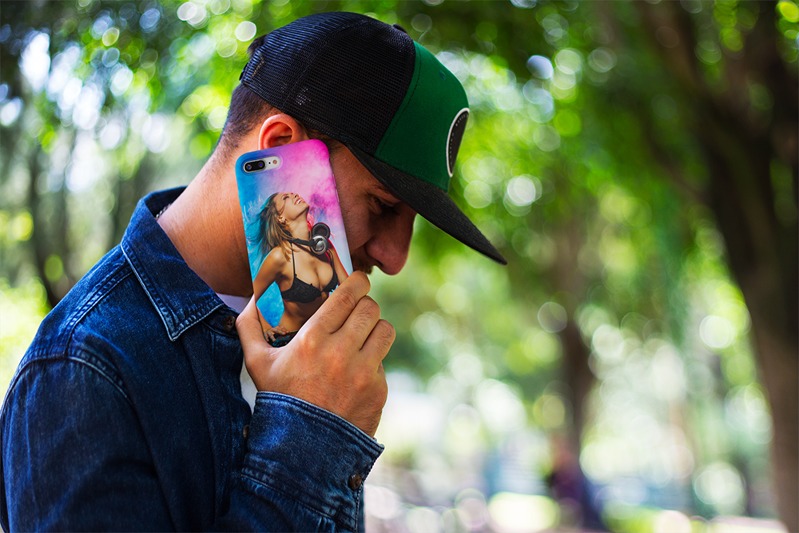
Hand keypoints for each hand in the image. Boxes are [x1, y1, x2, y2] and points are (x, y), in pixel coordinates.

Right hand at [236, 272, 393, 436]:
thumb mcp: (256, 363)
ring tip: (363, 336)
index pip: (348, 296)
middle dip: (365, 305)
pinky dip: (373, 363)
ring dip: (374, 330)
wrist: (302, 449)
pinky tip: (356, 372)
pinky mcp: (378, 390)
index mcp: (312, 340)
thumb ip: (249, 326)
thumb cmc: (279, 400)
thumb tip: (253, 297)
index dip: (358, 282)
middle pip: (370, 308)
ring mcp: (363, 372)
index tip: (358, 280)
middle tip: (358, 310)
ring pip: (385, 330)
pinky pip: (383, 362)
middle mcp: (341, 353)